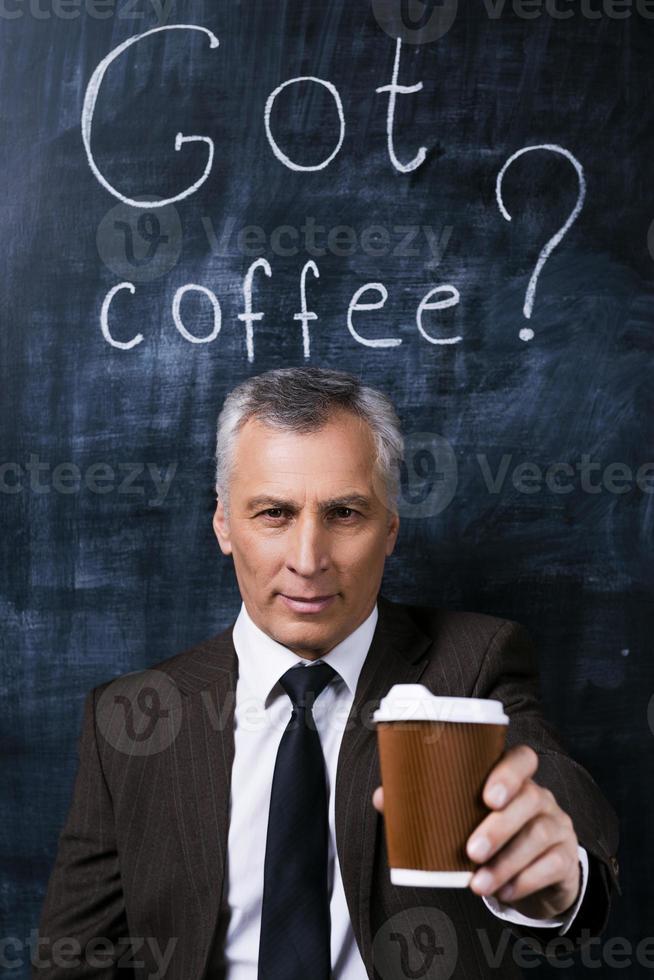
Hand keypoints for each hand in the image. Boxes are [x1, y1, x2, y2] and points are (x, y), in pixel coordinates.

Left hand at [372, 745, 580, 920]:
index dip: (508, 772)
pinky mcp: (566, 859)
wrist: (536, 872)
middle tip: (471, 852)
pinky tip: (504, 893)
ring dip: (506, 862)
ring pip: (539, 836)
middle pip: (530, 800)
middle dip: (499, 827)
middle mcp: (541, 797)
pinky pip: (552, 866)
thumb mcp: (466, 817)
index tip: (487, 796)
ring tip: (477, 885)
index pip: (523, 759)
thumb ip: (428, 804)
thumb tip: (382, 796)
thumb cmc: (490, 833)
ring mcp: (558, 826)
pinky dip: (525, 881)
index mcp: (515, 779)